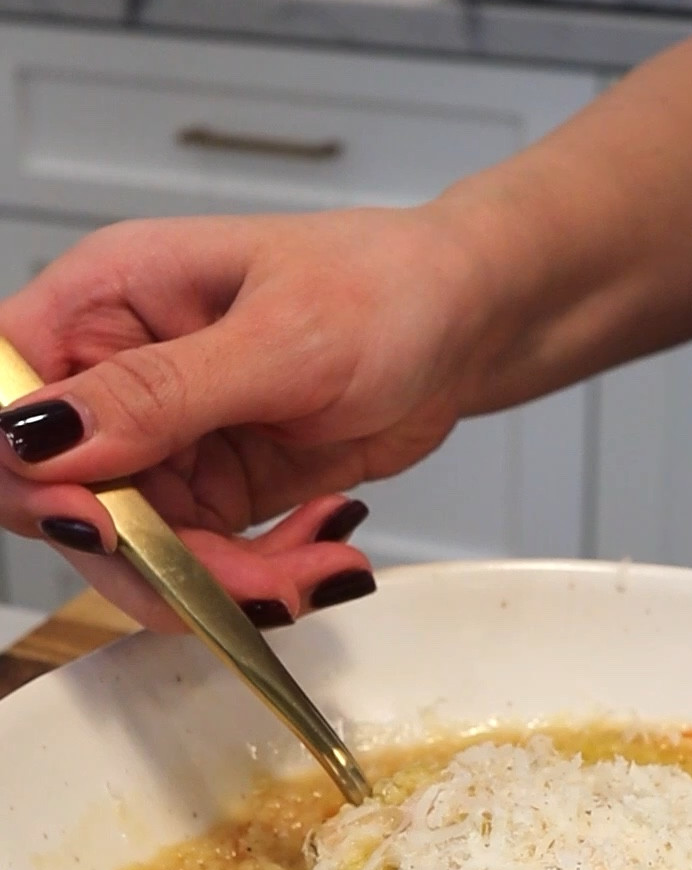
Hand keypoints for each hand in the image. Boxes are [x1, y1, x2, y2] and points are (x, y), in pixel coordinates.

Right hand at [0, 206, 489, 629]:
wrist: (468, 323)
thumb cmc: (386, 285)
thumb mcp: (279, 339)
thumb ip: (160, 392)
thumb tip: (40, 434)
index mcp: (103, 300)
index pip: (5, 394)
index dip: (27, 472)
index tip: (97, 523)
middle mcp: (116, 372)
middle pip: (63, 497)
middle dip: (151, 557)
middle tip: (247, 584)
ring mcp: (163, 438)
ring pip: (139, 550)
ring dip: (225, 584)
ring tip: (315, 574)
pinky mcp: (212, 488)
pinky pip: (202, 562)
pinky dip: (260, 579)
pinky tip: (326, 553)